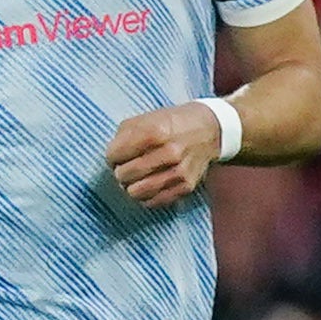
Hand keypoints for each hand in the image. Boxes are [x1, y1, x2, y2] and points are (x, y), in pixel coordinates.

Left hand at [107, 102, 224, 207]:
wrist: (209, 130)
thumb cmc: (171, 123)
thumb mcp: (146, 118)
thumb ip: (124, 135)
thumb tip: (112, 158)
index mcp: (155, 132)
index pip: (115, 154)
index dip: (111, 156)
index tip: (116, 155)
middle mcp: (169, 152)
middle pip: (125, 175)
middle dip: (120, 172)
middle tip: (125, 167)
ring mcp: (179, 171)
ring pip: (137, 192)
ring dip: (131, 186)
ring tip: (135, 178)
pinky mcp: (186, 186)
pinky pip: (155, 201)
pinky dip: (146, 196)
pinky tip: (148, 185)